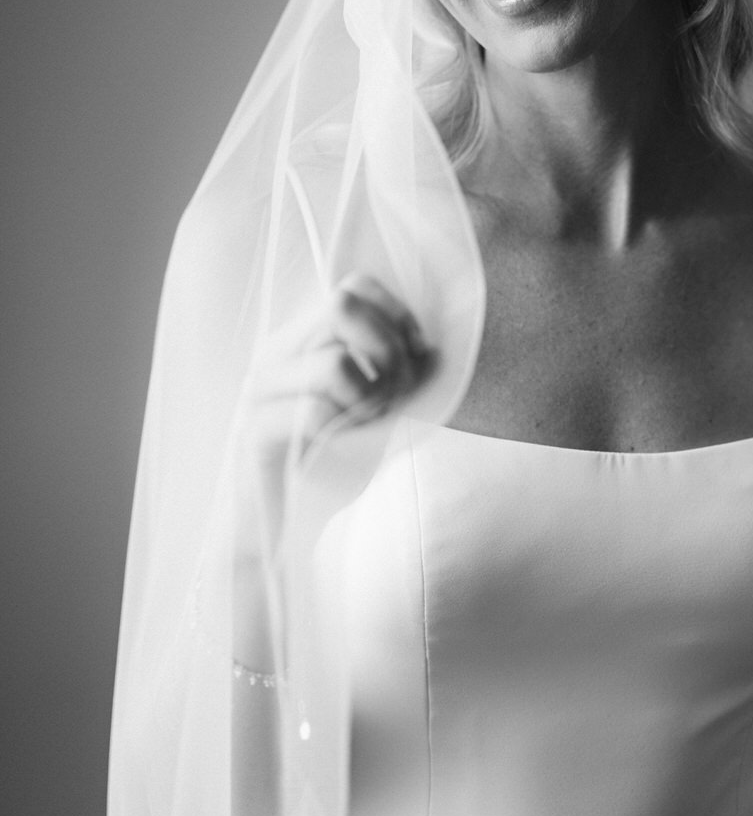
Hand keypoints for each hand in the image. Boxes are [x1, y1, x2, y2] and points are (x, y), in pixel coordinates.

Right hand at [244, 274, 430, 469]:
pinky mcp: (256, 432)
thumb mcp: (368, 409)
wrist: (271, 529)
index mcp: (303, 340)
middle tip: (393, 396)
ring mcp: (262, 391)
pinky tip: (345, 445)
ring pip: (335, 362)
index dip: (397, 314)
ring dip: (369, 398)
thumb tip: (433, 353)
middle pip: (341, 307)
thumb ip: (392, 375)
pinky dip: (345, 429)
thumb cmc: (325, 467)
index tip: (416, 357)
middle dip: (387, 351)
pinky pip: (315, 412)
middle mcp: (277, 354)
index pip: (354, 286)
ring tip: (369, 424)